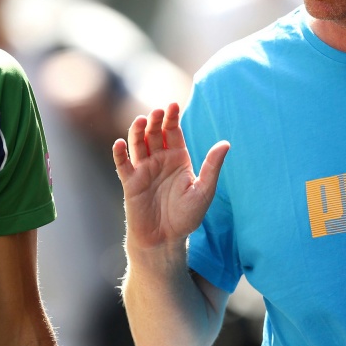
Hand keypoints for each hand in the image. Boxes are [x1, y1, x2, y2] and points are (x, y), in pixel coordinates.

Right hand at [112, 103, 229, 252]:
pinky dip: (119, 153)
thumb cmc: (186, 217)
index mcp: (178, 158)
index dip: (172, 118)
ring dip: (137, 131)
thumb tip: (225, 143)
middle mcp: (160, 160)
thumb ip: (212, 167)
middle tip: (157, 112)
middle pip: (154, 133)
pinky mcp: (130, 182)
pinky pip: (123, 164)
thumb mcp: (204, 191)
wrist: (165, 240)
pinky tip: (120, 144)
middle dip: (155, 121)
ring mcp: (143, 170)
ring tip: (141, 121)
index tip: (173, 105)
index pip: (173, 131)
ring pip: (137, 144)